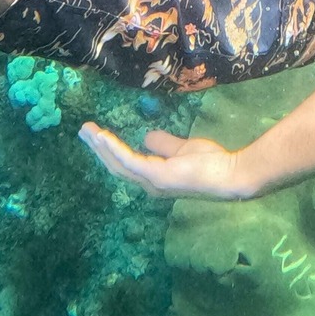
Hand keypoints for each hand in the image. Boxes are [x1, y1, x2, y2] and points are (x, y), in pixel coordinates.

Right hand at [78, 121, 248, 198]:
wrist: (231, 174)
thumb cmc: (212, 163)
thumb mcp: (182, 149)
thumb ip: (164, 145)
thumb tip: (146, 137)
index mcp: (154, 178)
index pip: (126, 165)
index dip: (109, 151)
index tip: (96, 136)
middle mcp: (149, 184)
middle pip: (116, 166)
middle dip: (98, 148)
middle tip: (83, 131)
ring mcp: (153, 183)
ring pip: (119, 164)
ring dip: (101, 147)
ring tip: (87, 131)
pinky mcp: (158, 177)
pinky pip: (130, 162)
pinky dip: (115, 149)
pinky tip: (103, 138)